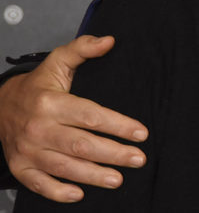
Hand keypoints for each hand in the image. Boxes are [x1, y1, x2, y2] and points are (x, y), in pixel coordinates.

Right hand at [0, 35, 147, 201]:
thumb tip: (109, 41)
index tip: (141, 133)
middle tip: (138, 159)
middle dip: (113, 154)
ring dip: (93, 176)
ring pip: (64, 167)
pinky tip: (80, 194)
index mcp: (51, 102)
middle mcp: (38, 128)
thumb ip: (83, 48)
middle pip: (81, 145)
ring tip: (118, 179)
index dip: (118, 125)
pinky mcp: (20, 167)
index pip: (91, 116)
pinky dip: (58, 192)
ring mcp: (28, 150)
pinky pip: (39, 184)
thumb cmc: (37, 86)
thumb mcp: (58, 61)